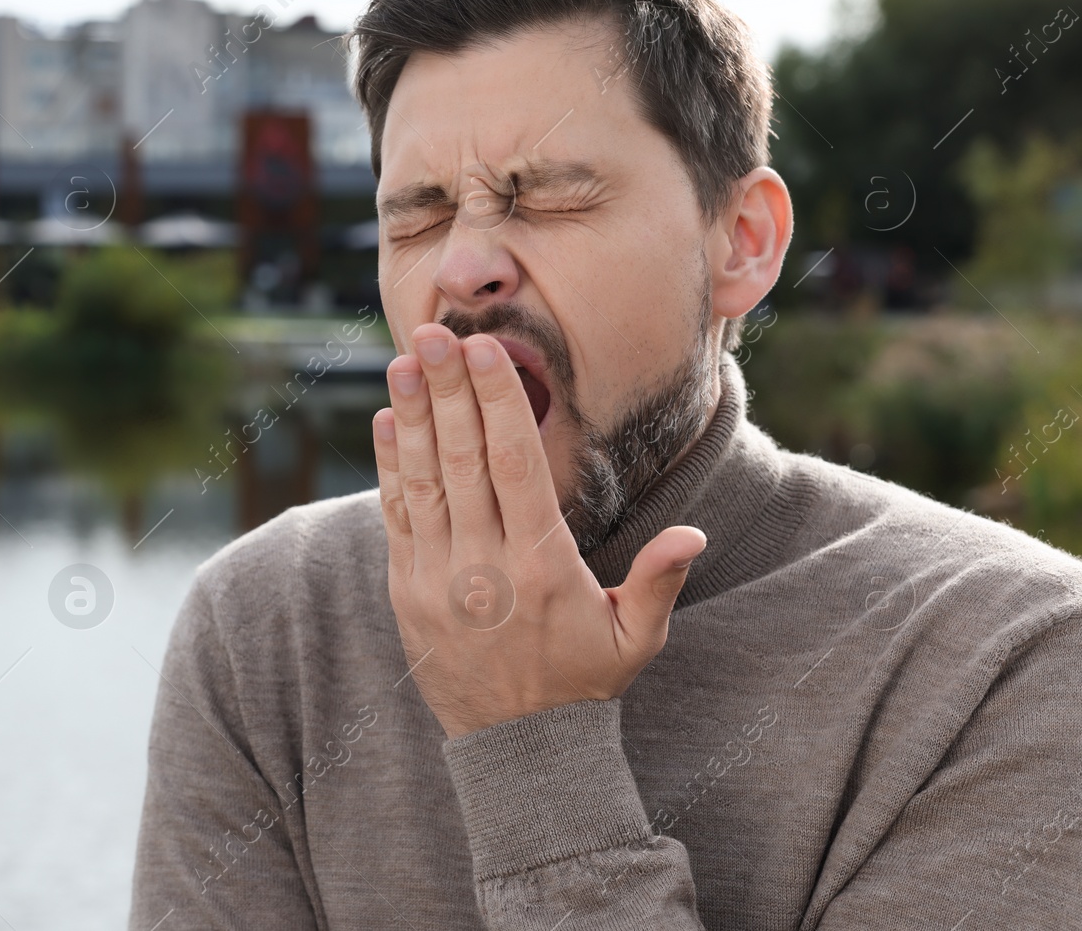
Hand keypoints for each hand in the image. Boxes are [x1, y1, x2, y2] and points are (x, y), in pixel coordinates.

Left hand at [373, 322, 705, 738]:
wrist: (516, 749)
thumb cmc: (583, 682)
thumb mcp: (636, 638)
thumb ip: (659, 581)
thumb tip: (694, 535)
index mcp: (542, 568)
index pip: (515, 466)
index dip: (497, 403)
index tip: (484, 351)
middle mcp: (485, 568)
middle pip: (462, 461)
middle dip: (447, 391)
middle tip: (435, 332)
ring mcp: (438, 580)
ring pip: (422, 483)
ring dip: (411, 417)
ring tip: (405, 360)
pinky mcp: (407, 592)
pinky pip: (396, 517)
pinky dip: (390, 466)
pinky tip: (387, 421)